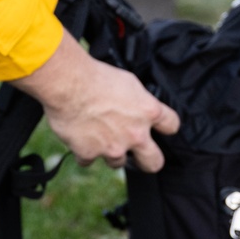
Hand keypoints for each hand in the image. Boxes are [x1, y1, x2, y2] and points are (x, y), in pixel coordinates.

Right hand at [14, 30, 179, 171]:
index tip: (160, 127)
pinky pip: (89, 160)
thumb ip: (139, 99)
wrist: (67, 84)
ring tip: (98, 134)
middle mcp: (135, 134)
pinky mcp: (90, 154)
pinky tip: (79, 136)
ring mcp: (113, 147)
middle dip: (149, 160)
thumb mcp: (128, 81)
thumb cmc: (95, 76)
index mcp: (148, 112)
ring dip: (110, 151)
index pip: (172, 125)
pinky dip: (84, 151)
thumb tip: (139, 105)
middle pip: (154, 162)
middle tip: (140, 154)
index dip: (166, 126)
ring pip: (117, 162)